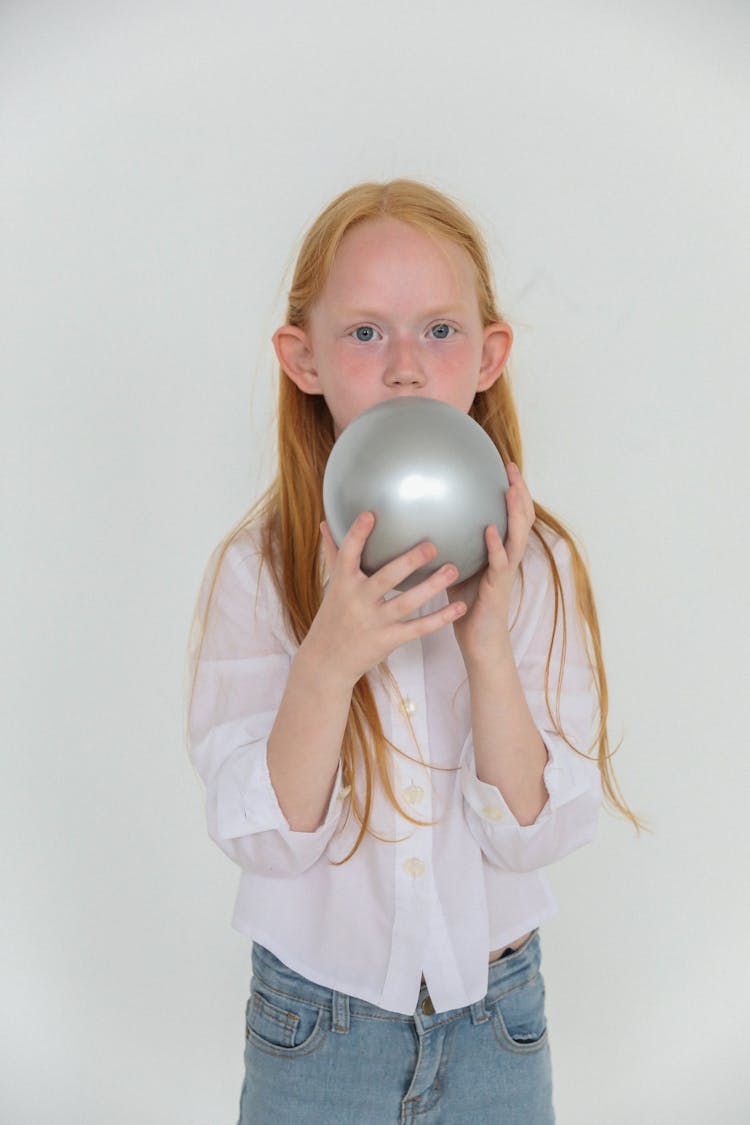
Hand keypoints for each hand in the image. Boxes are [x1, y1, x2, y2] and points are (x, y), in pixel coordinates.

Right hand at [304, 511, 466, 688]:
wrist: (328, 660)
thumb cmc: (333, 616)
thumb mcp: (333, 585)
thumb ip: (333, 553)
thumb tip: (326, 522)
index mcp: (343, 583)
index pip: (348, 554)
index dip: (358, 535)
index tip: (371, 514)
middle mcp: (358, 601)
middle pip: (385, 578)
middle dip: (408, 562)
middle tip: (432, 546)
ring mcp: (374, 622)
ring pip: (406, 602)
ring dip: (431, 586)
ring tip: (453, 569)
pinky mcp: (388, 640)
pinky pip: (417, 628)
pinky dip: (440, 619)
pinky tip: (460, 607)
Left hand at [447, 463, 535, 665]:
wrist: (478, 640)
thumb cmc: (467, 605)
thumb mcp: (457, 567)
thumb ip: (452, 545)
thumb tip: (426, 522)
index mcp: (501, 551)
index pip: (512, 515)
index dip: (513, 491)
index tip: (506, 465)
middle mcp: (508, 558)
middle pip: (522, 519)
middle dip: (519, 492)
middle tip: (512, 468)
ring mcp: (505, 572)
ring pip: (518, 537)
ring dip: (515, 513)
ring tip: (511, 491)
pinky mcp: (497, 588)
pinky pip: (499, 564)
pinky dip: (496, 546)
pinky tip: (489, 530)